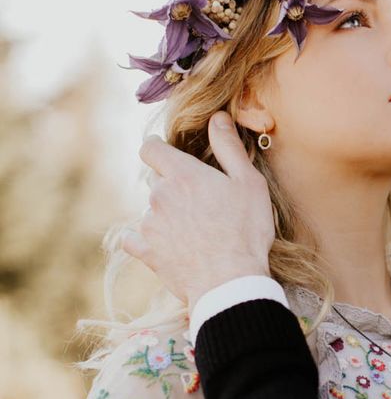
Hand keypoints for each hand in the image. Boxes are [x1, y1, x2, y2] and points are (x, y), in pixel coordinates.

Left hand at [122, 111, 275, 308]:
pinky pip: (135, 238)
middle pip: (156, 180)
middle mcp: (159, 195)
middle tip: (200, 199)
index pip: (151, 148)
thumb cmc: (246, 229)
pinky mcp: (147, 252)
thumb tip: (217, 117)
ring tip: (194, 228)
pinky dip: (147, 238)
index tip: (167, 153)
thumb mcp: (248, 182)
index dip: (157, 147)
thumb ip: (228, 147)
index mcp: (182, 174)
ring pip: (151, 209)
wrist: (230, 281)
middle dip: (173, 184)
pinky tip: (167, 244)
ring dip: (166, 212)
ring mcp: (149, 225)